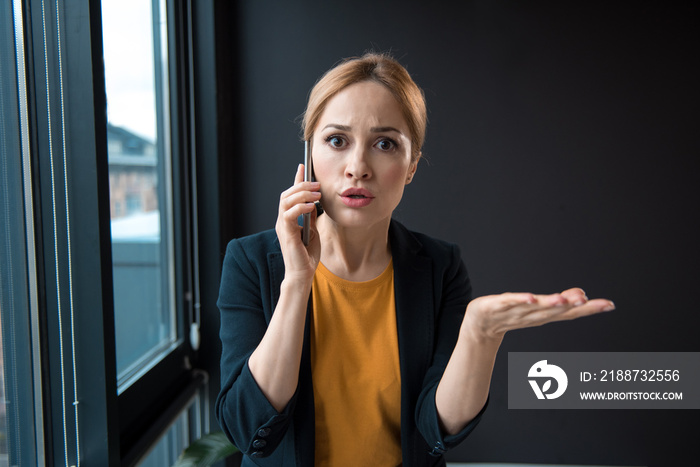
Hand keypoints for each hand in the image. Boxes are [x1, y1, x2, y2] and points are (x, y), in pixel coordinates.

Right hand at [275, 164, 321, 282]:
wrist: (302, 274)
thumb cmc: (307, 256)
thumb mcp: (313, 232)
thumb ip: (310, 218)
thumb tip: (313, 204)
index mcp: (288, 219)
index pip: (290, 195)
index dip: (296, 179)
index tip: (303, 167)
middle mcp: (282, 220)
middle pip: (287, 194)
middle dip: (301, 185)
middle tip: (317, 184)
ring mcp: (283, 226)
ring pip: (286, 200)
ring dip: (302, 193)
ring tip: (316, 193)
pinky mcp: (286, 233)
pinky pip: (289, 214)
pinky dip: (300, 207)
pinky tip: (310, 206)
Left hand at [463, 288, 614, 340]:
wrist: (480, 326)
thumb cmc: (511, 315)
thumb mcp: (537, 307)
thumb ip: (559, 301)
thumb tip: (581, 294)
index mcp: (543, 316)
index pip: (569, 312)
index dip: (589, 309)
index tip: (608, 304)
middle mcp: (531, 315)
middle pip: (554, 311)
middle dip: (571, 306)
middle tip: (587, 301)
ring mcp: (513, 312)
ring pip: (534, 308)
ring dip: (549, 304)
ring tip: (563, 300)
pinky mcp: (495, 306)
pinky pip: (508, 303)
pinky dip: (519, 301)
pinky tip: (530, 298)